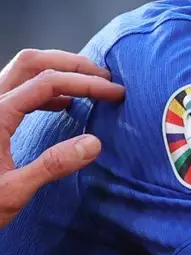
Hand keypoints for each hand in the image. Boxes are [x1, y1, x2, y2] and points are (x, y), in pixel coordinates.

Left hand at [0, 49, 124, 227]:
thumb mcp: (13, 192)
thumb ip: (52, 165)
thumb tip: (94, 144)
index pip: (47, 82)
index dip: (86, 83)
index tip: (114, 93)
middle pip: (33, 62)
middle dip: (73, 64)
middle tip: (105, 78)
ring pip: (23, 70)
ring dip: (59, 71)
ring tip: (90, 85)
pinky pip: (18, 88)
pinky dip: (46, 87)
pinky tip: (64, 104)